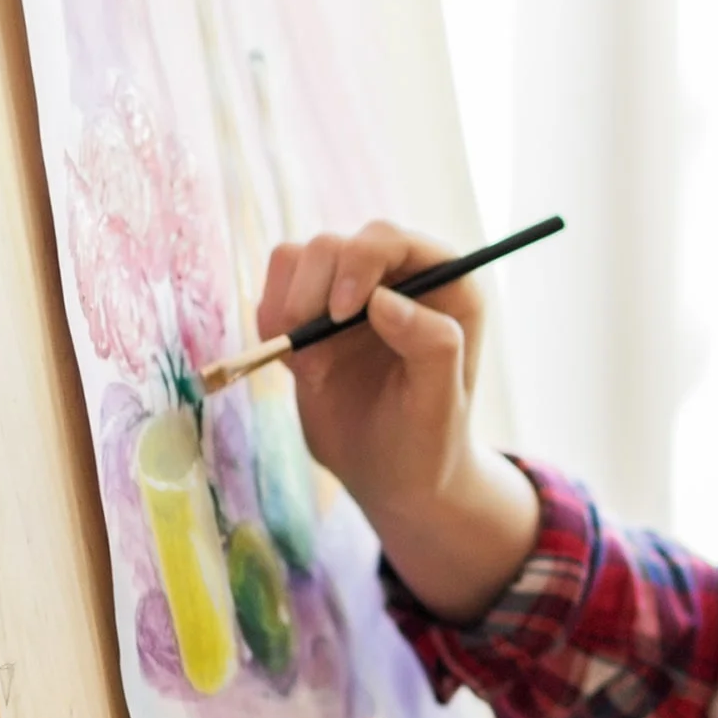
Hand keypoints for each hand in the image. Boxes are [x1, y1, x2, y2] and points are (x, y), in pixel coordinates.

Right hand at [262, 224, 537, 619]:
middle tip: (313, 364)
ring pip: (297, 259)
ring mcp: (351, 292)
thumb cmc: (429, 443)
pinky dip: (271, 323)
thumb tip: (384, 300)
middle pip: (335, 245)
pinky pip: (276, 289)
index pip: (392, 239)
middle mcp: (398, 277)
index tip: (340, 315)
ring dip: (288, 312)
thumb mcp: (440, 405)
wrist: (391, 477)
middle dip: (312, 295)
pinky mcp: (313, 311)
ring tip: (310, 372)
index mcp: (446, 285)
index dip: (360, 263)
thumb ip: (430, 346)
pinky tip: (295, 367)